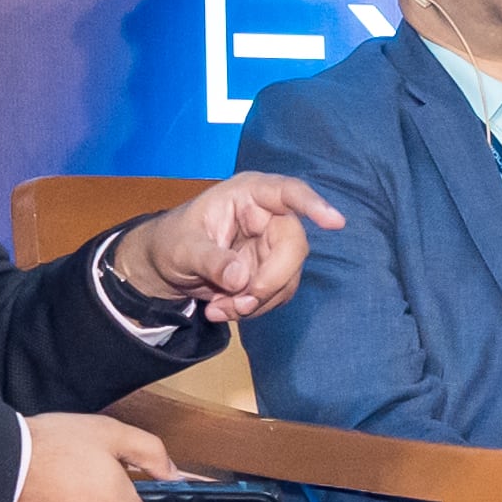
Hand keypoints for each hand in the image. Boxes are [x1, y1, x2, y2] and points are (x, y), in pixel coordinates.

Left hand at [120, 173, 344, 322]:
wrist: (166, 266)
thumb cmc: (172, 242)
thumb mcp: (182, 249)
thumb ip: (211, 261)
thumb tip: (240, 278)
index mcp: (247, 195)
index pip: (287, 193)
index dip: (313, 205)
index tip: (335, 223)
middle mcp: (267, 216)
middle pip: (293, 245)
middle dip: (270, 280)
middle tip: (241, 302)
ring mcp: (272, 245)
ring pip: (287, 277)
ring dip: (256, 301)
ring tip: (218, 308)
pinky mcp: (271, 271)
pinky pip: (276, 294)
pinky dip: (252, 309)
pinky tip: (223, 309)